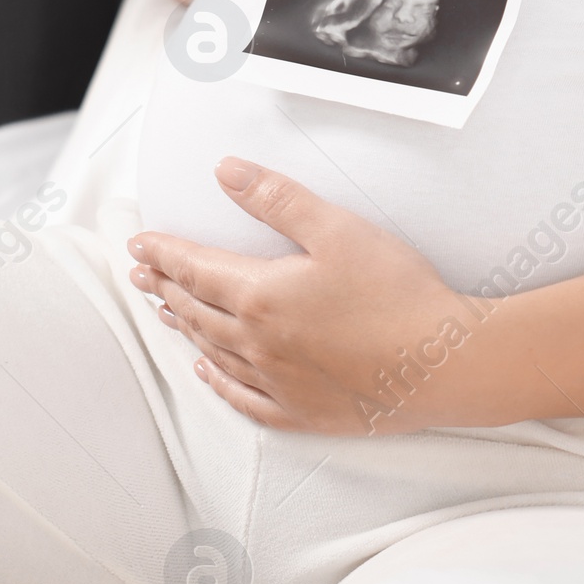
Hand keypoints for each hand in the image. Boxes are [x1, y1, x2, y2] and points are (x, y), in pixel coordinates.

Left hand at [127, 161, 490, 434]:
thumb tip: (227, 172)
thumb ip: (277, 199)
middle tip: (142, 275)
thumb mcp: (336, 229)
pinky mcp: (301, 411)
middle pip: (197, 310)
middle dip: (165, 287)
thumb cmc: (397, 294)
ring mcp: (277, 382)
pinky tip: (207, 372)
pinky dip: (217, 381)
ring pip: (213, 352)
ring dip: (185, 327)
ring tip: (166, 312)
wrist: (442, 363)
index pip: (195, 269)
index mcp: (260, 296)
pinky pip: (242, 398)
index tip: (141, 245)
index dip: (165, 254)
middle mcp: (257, 344)